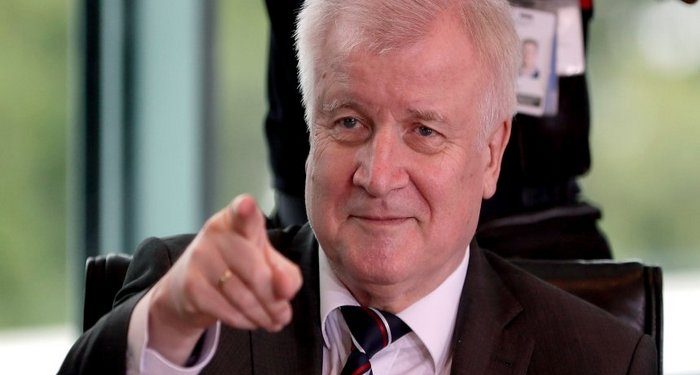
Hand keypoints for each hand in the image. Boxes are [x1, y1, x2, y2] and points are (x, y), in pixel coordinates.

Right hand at [145, 194, 302, 363]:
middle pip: (256, 272)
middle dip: (274, 300)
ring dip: (263, 315)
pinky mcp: (191, 286)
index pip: (242, 213)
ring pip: (243, 296)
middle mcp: (216, 234)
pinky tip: (252, 321)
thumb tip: (287, 290)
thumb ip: (285, 274)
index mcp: (237, 221)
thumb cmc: (235, 267)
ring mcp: (200, 259)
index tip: (245, 205)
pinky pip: (227, 311)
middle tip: (285, 315)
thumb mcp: (265, 263)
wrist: (186, 289)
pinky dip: (245, 321)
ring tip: (274, 321)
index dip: (244, 210)